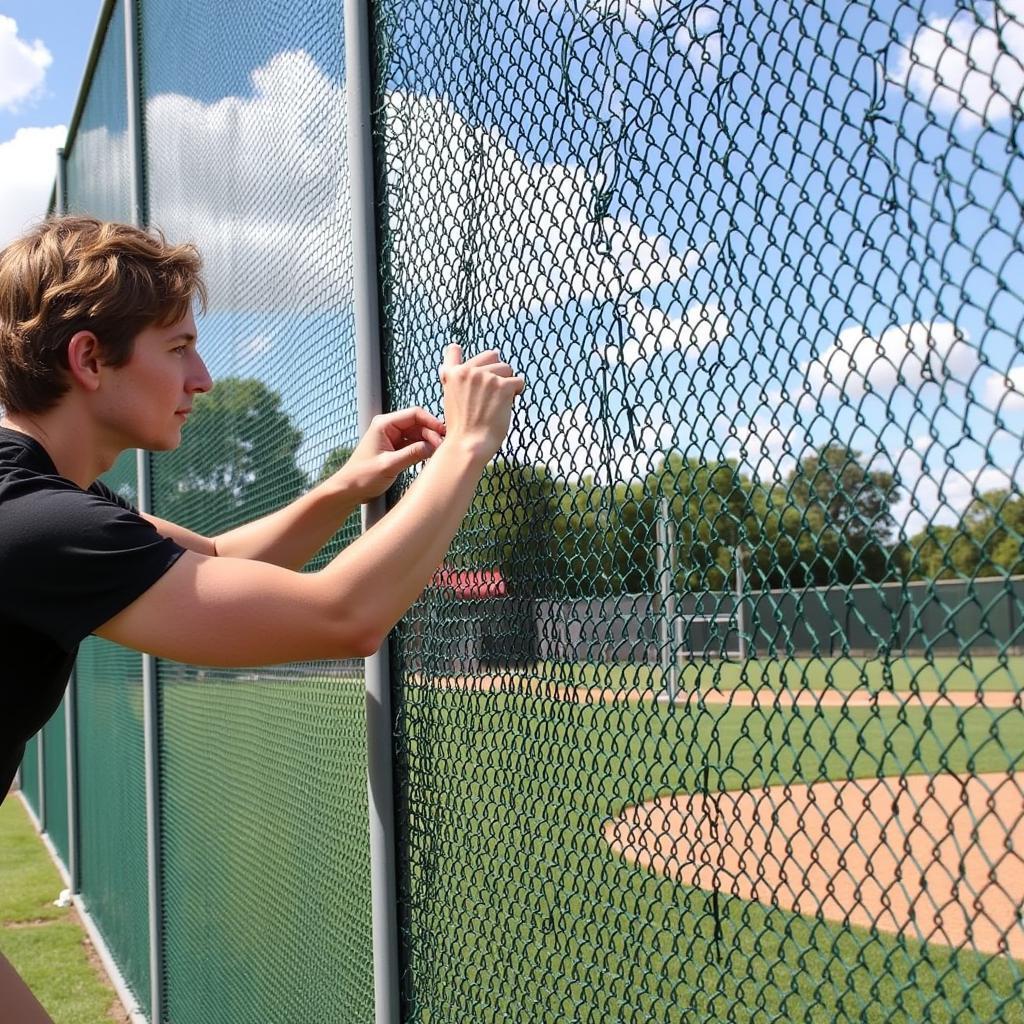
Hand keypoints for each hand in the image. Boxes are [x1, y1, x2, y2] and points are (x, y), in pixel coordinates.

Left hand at [331, 407, 445, 501]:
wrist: (348, 489)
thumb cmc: (363, 476)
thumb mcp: (389, 465)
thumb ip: (412, 454)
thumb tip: (434, 446)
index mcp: (384, 424)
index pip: (414, 414)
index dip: (431, 422)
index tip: (444, 433)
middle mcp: (389, 427)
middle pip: (418, 424)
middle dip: (431, 434)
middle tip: (442, 449)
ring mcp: (392, 437)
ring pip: (418, 434)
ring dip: (428, 442)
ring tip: (438, 454)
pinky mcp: (395, 448)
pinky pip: (413, 444)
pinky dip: (422, 449)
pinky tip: (430, 457)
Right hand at [439, 345, 524, 462]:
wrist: (469, 445)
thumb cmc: (462, 426)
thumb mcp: (450, 396)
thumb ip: (452, 376)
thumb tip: (454, 347)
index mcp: (452, 374)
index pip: (454, 350)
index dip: (465, 357)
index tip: (470, 364)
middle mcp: (467, 371)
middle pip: (492, 358)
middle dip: (496, 373)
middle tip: (490, 397)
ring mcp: (485, 377)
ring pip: (507, 368)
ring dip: (507, 383)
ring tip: (498, 402)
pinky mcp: (502, 386)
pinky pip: (519, 381)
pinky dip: (517, 392)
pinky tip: (507, 405)